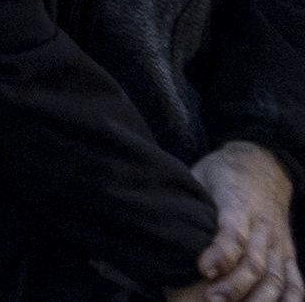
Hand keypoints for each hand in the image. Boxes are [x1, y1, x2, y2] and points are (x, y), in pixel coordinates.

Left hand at [181, 143, 299, 301]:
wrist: (262, 165)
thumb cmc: (223, 174)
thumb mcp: (199, 175)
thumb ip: (187, 199)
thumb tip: (161, 219)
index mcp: (238, 204)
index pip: (234, 232)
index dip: (221, 253)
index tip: (203, 269)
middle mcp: (263, 226)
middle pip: (255, 262)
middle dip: (235, 285)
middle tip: (212, 300)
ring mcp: (278, 242)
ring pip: (275, 276)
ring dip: (257, 298)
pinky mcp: (288, 252)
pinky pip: (295, 280)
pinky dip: (290, 299)